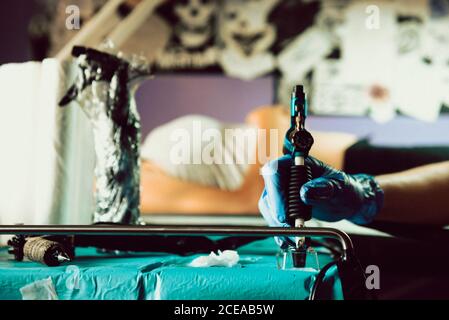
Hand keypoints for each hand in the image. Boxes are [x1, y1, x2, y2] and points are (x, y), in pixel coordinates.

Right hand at [258, 154, 383, 227]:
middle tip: (292, 231)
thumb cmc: (344, 189)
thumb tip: (305, 192)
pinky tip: (288, 240)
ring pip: (269, 207)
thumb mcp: (340, 187)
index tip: (285, 215)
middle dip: (278, 215)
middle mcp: (286, 175)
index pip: (275, 172)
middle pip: (269, 192)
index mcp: (297, 163)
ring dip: (278, 225)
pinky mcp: (282, 205)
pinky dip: (279, 231)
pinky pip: (273, 217)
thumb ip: (324, 187)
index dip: (276, 193)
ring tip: (296, 238)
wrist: (345, 202)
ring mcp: (282, 190)